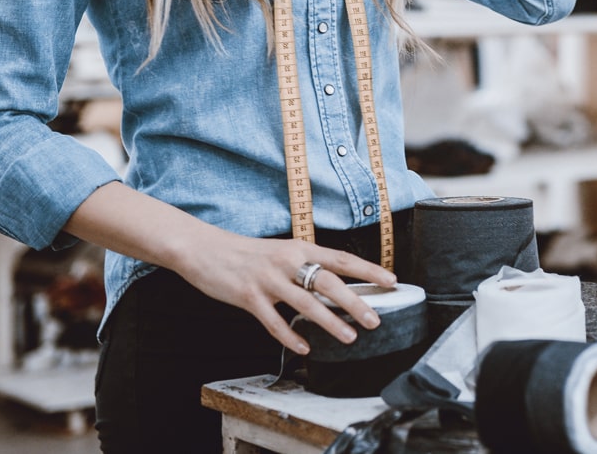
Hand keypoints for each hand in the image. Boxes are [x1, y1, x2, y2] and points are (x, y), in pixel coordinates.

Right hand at [174, 233, 396, 355]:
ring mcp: (268, 279)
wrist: (204, 249)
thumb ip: (306, 265)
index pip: (341, 259)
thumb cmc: (248, 253)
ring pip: (305, 303)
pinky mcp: (248, 296)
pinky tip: (305, 348)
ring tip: (350, 337)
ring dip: (330, 322)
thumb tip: (336, 285)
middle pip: (328, 282)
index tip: (391, 281)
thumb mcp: (282, 252)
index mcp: (299, 248)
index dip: (368, 270)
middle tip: (375, 319)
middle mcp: (287, 261)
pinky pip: (273, 321)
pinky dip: (290, 336)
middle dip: (355, 302)